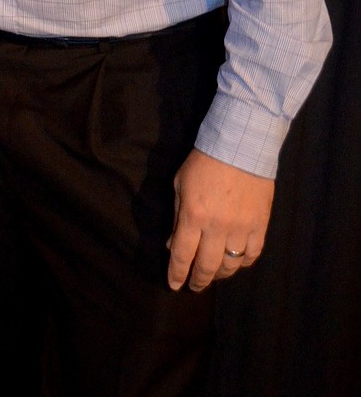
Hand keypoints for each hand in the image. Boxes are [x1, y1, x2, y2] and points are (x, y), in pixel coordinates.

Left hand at [167, 148, 274, 291]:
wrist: (240, 146)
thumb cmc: (204, 162)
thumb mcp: (180, 184)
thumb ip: (177, 216)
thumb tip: (172, 244)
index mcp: (193, 216)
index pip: (182, 254)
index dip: (176, 274)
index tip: (174, 285)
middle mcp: (217, 228)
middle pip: (206, 267)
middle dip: (198, 281)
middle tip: (194, 286)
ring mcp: (241, 229)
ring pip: (230, 265)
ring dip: (220, 274)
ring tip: (214, 274)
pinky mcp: (260, 226)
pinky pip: (252, 255)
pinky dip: (243, 262)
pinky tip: (236, 262)